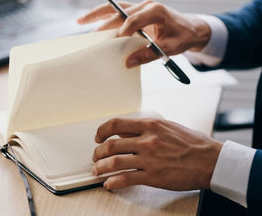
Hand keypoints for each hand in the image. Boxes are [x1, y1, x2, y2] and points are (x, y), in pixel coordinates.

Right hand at [77, 0, 211, 67]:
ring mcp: (139, 7)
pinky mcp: (135, 12)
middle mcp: (145, 6)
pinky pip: (116, 12)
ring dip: (97, 14)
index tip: (116, 42)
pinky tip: (88, 21)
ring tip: (80, 21)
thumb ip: (149, 55)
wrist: (190, 28)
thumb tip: (128, 62)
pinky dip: (102, 16)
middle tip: (87, 31)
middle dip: (103, 22)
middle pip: (119, 11)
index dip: (124, 30)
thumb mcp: (170, 48)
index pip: (135, 19)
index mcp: (156, 11)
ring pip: (114, 8)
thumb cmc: (182, 37)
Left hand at [92, 118, 222, 190]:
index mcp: (150, 125)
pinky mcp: (154, 176)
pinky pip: (126, 178)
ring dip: (101, 167)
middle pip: (111, 144)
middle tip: (95, 157)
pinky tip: (109, 183)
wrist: (211, 161)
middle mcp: (147, 140)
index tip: (98, 137)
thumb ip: (145, 129)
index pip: (115, 124)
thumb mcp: (167, 127)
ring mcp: (149, 158)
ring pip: (114, 162)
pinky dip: (114, 182)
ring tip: (96, 171)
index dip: (101, 131)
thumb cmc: (192, 144)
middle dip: (98, 152)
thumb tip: (125, 132)